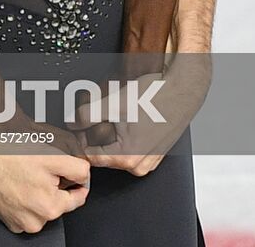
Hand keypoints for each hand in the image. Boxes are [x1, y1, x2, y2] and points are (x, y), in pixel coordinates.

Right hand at [0, 151, 90, 233]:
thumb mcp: (51, 156)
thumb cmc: (10, 156)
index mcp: (51, 206)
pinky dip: (26, 199)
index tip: (69, 171)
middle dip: (56, 185)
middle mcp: (37, 221)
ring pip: (44, 206)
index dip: (76, 179)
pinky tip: (17, 184)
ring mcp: (22, 223)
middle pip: (60, 201)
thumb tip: (86, 176)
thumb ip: (76, 168)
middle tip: (41, 168)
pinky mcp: (10, 222)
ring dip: (41, 192)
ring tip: (27, 174)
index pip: (79, 196)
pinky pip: (28, 211)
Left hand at [66, 55, 210, 176]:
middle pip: (104, 152)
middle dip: (95, 132)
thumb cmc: (155, 96)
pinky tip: (127, 115)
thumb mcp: (115, 103)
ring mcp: (148, 161)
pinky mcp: (154, 152)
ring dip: (109, 131)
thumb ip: (88, 115)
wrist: (183, 89)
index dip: (80, 138)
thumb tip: (72, 122)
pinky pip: (130, 147)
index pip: (90, 156)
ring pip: (116, 149)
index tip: (75, 125)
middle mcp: (139, 166)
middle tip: (95, 111)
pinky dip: (123, 133)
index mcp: (127, 158)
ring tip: (113, 111)